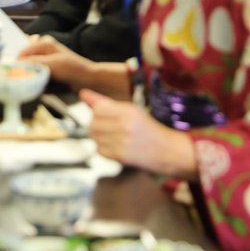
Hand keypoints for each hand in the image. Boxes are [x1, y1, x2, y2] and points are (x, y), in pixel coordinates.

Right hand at [17, 35, 93, 87]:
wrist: (89, 82)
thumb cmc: (74, 69)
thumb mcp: (53, 64)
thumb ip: (34, 62)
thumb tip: (16, 65)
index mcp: (43, 43)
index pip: (22, 54)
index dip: (19, 65)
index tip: (17, 77)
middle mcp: (42, 52)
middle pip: (25, 63)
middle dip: (27, 74)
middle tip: (31, 82)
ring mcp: (45, 63)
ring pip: (30, 73)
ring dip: (34, 80)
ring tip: (43, 85)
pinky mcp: (47, 73)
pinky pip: (37, 79)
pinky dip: (39, 85)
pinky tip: (47, 88)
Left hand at [80, 89, 196, 178]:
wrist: (167, 150)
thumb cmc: (145, 128)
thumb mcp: (128, 110)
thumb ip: (103, 102)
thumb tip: (82, 93)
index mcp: (129, 111)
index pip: (97, 109)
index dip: (98, 112)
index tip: (106, 115)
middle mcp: (125, 126)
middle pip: (92, 123)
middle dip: (96, 125)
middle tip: (108, 127)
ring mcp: (123, 142)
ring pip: (94, 137)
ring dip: (99, 137)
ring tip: (112, 137)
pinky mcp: (121, 156)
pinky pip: (99, 150)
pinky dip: (103, 148)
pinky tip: (115, 146)